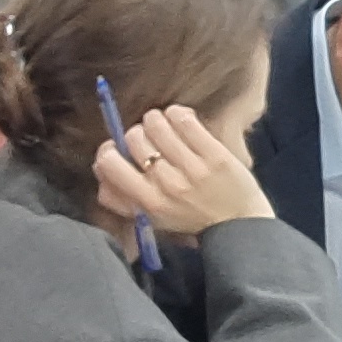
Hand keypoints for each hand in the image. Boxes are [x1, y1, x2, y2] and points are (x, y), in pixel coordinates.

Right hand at [93, 103, 271, 239]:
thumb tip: (100, 166)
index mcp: (148, 204)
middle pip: (132, 139)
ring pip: (155, 125)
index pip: (108, 167)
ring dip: (155, 119)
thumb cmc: (193, 221)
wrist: (240, 227)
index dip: (107, 152)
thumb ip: (125, 199)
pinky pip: (184, 121)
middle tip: (148, 138)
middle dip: (136, 133)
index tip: (116, 149)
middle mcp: (166, 186)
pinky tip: (181, 119)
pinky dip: (178, 114)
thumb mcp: (153, 219)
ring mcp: (191, 170)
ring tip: (162, 124)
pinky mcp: (214, 155)